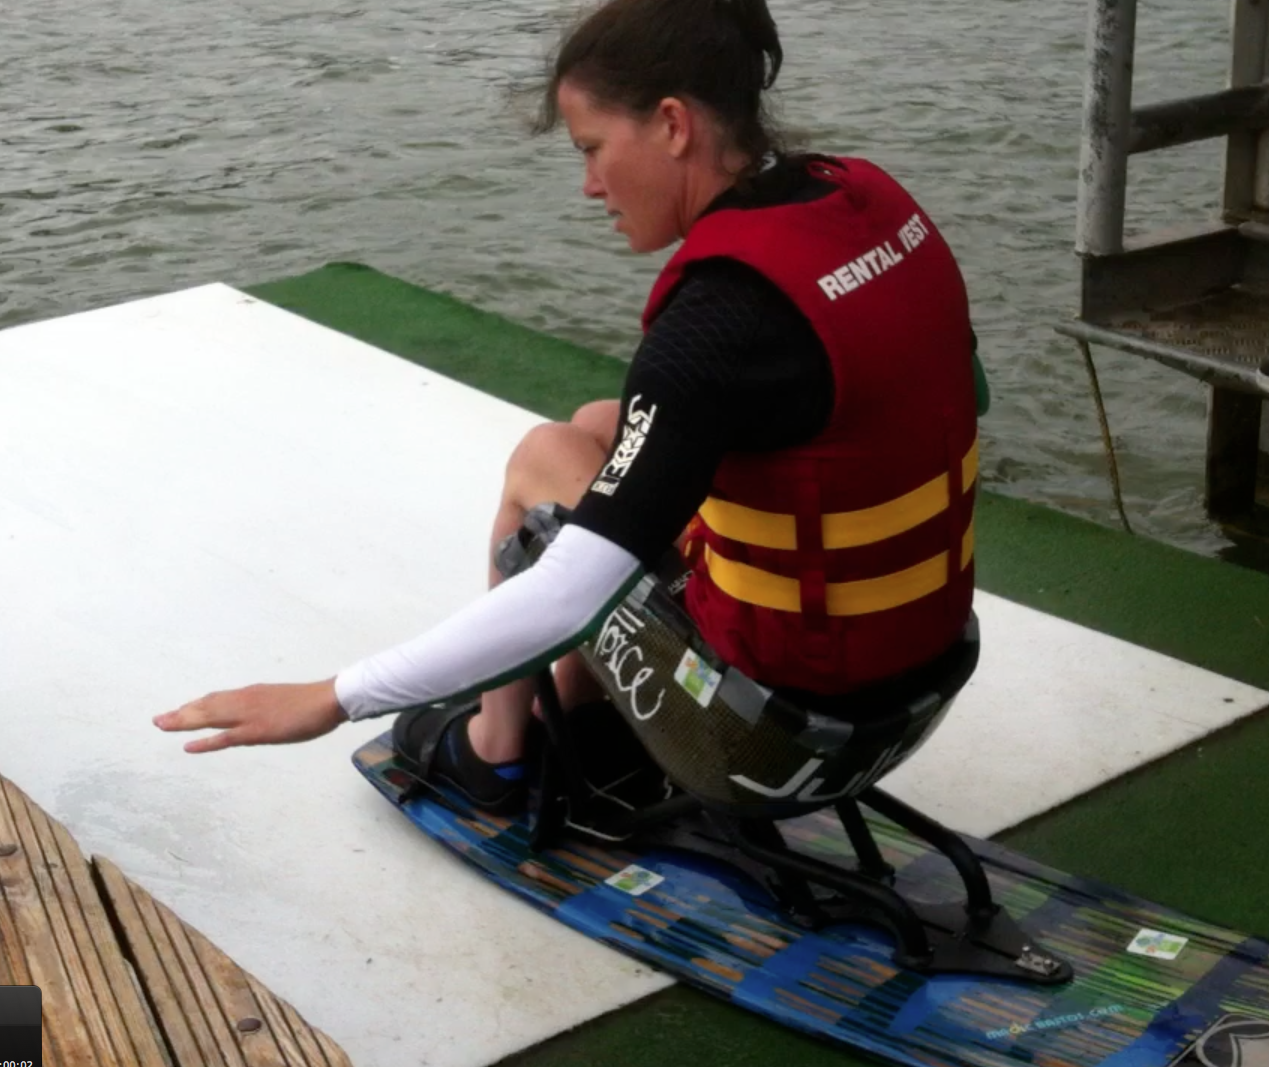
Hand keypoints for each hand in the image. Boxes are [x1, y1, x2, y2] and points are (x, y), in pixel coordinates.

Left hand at [153, 679, 347, 753]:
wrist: (328, 699)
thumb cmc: (312, 701)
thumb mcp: (283, 700)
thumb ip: (267, 706)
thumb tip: (260, 714)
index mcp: (252, 693)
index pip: (217, 698)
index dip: (196, 705)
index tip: (179, 710)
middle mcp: (244, 701)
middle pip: (206, 706)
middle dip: (181, 713)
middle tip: (159, 720)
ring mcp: (249, 716)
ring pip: (209, 717)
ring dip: (184, 721)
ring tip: (163, 725)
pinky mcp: (256, 731)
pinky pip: (225, 738)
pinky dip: (204, 742)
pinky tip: (187, 746)